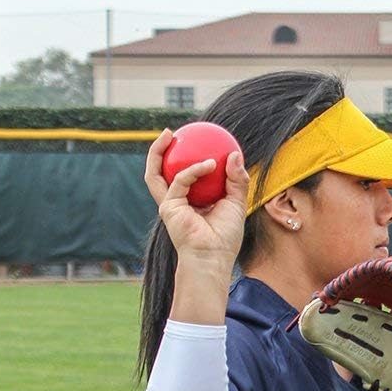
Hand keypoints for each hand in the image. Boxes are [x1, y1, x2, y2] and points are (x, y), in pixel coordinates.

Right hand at [144, 128, 248, 268]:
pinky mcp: (169, 207)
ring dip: (158, 152)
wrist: (214, 257)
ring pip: (155, 174)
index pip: (183, 177)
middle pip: (160, 173)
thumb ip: (236, 180)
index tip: (194, 141)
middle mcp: (176, 202)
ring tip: (169, 134)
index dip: (184, 158)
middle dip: (159, 151)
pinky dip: (194, 170)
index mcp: (190, 202)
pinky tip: (208, 163)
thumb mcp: (237, 204)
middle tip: (171, 133)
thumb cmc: (226, 237)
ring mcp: (169, 205)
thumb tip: (235, 154)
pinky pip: (180, 180)